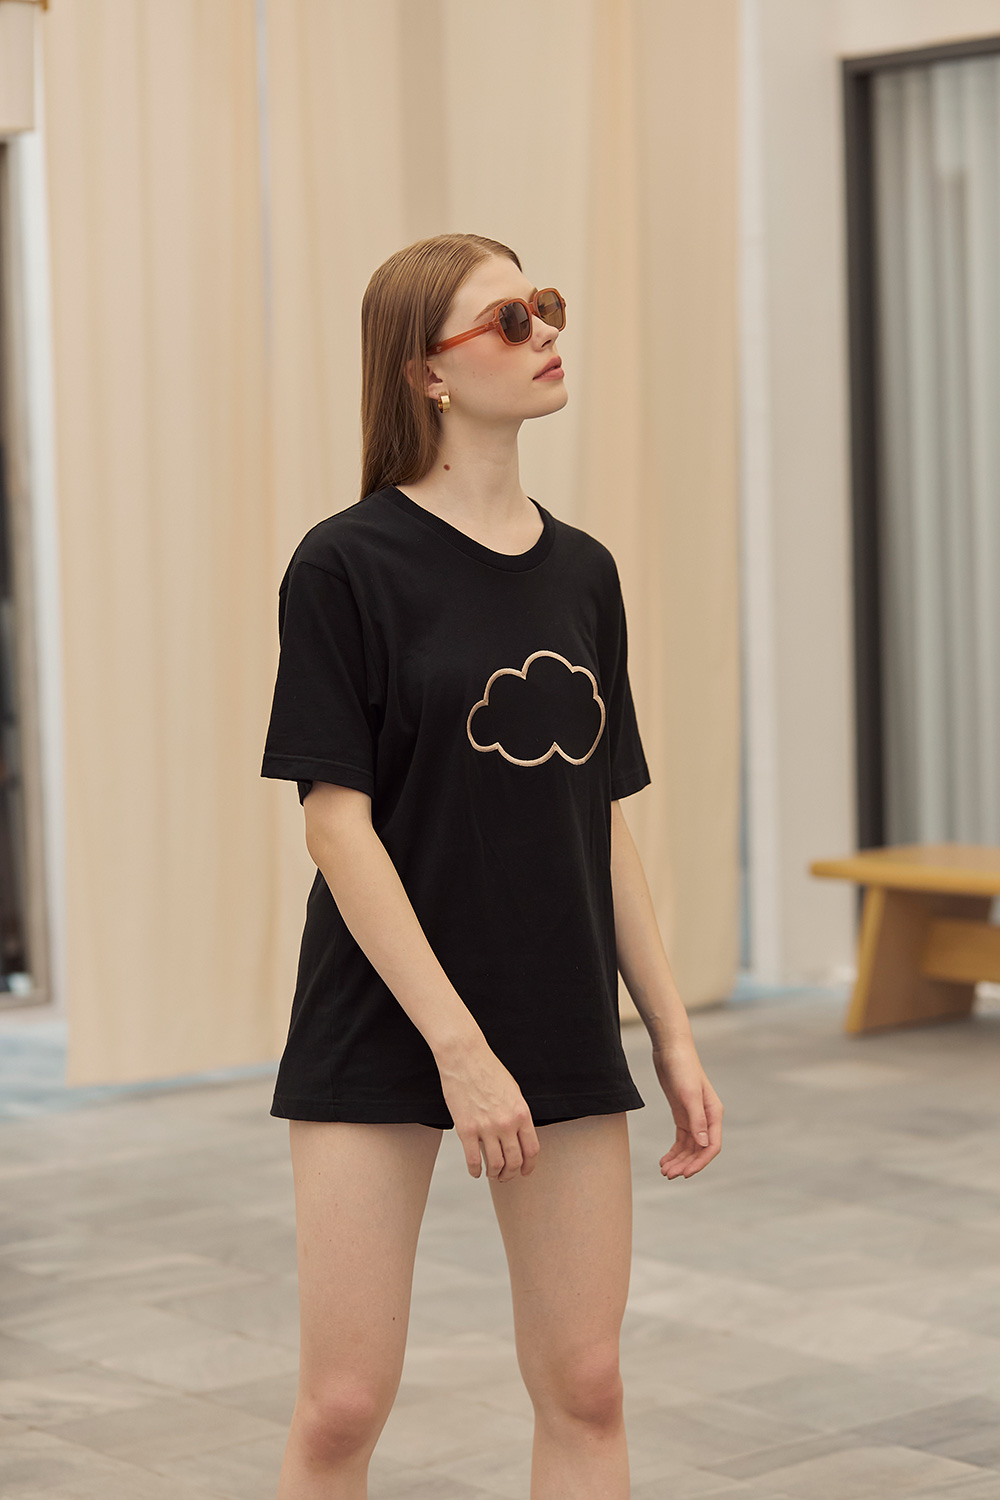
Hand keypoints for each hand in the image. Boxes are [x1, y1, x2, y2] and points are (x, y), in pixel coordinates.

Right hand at [437, 1042, 539, 1182]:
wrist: (465, 1058)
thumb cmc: (488, 1071)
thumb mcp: (514, 1092)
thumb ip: (518, 1115)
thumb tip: (520, 1136)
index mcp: (521, 1113)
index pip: (532, 1150)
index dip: (529, 1166)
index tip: (525, 1172)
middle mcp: (507, 1123)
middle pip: (515, 1161)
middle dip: (511, 1174)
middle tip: (505, 1176)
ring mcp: (486, 1127)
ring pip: (495, 1164)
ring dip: (494, 1174)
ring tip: (491, 1174)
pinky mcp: (466, 1129)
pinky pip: (473, 1160)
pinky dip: (475, 1171)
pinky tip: (475, 1172)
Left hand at [652, 1038, 722, 1178]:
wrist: (670, 1049)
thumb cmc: (682, 1067)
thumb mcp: (689, 1094)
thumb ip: (697, 1119)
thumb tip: (704, 1144)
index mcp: (714, 1113)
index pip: (712, 1145)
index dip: (700, 1162)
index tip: (685, 1174)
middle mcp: (707, 1118)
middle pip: (699, 1149)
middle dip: (686, 1164)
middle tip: (669, 1175)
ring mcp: (694, 1117)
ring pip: (689, 1147)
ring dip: (678, 1160)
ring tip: (664, 1171)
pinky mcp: (682, 1114)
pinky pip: (681, 1139)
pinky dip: (674, 1151)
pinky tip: (664, 1160)